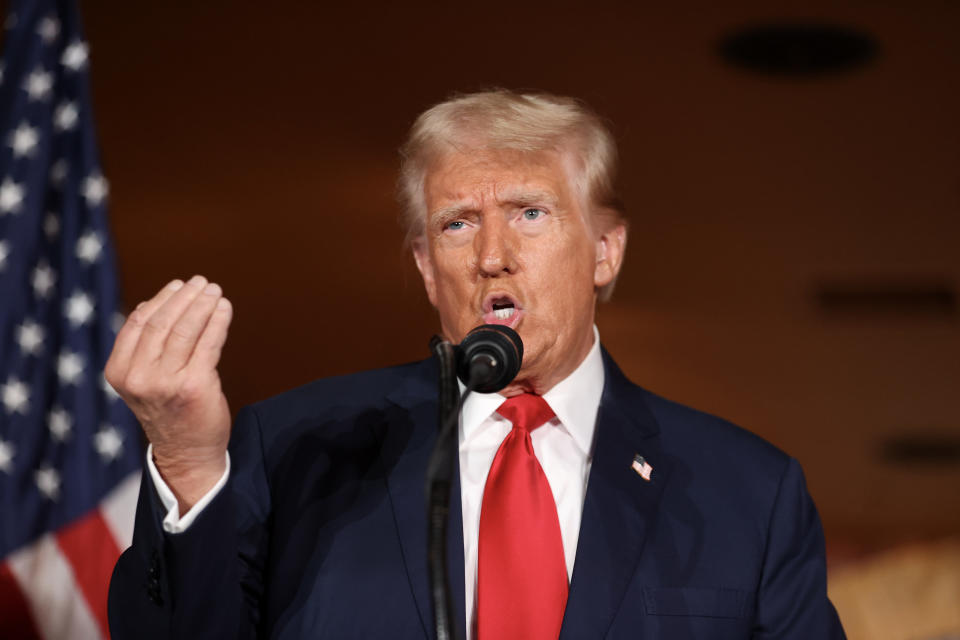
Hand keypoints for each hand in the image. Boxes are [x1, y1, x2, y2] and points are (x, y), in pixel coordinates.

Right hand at [105, 275, 233, 510]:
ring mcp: (166, 382)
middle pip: (163, 322)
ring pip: (186, 329)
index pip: (138, 323)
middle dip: (185, 297)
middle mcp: (138, 377)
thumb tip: (161, 301)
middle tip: (202, 282)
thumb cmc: (169, 409)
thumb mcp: (144, 379)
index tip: (179, 285)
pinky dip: (218, 321)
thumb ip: (145, 347)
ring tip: (215, 291)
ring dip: (203, 305)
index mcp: (119, 371)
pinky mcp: (195, 386)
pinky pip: (208, 343)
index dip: (161, 299)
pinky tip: (225, 309)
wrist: (186, 452)